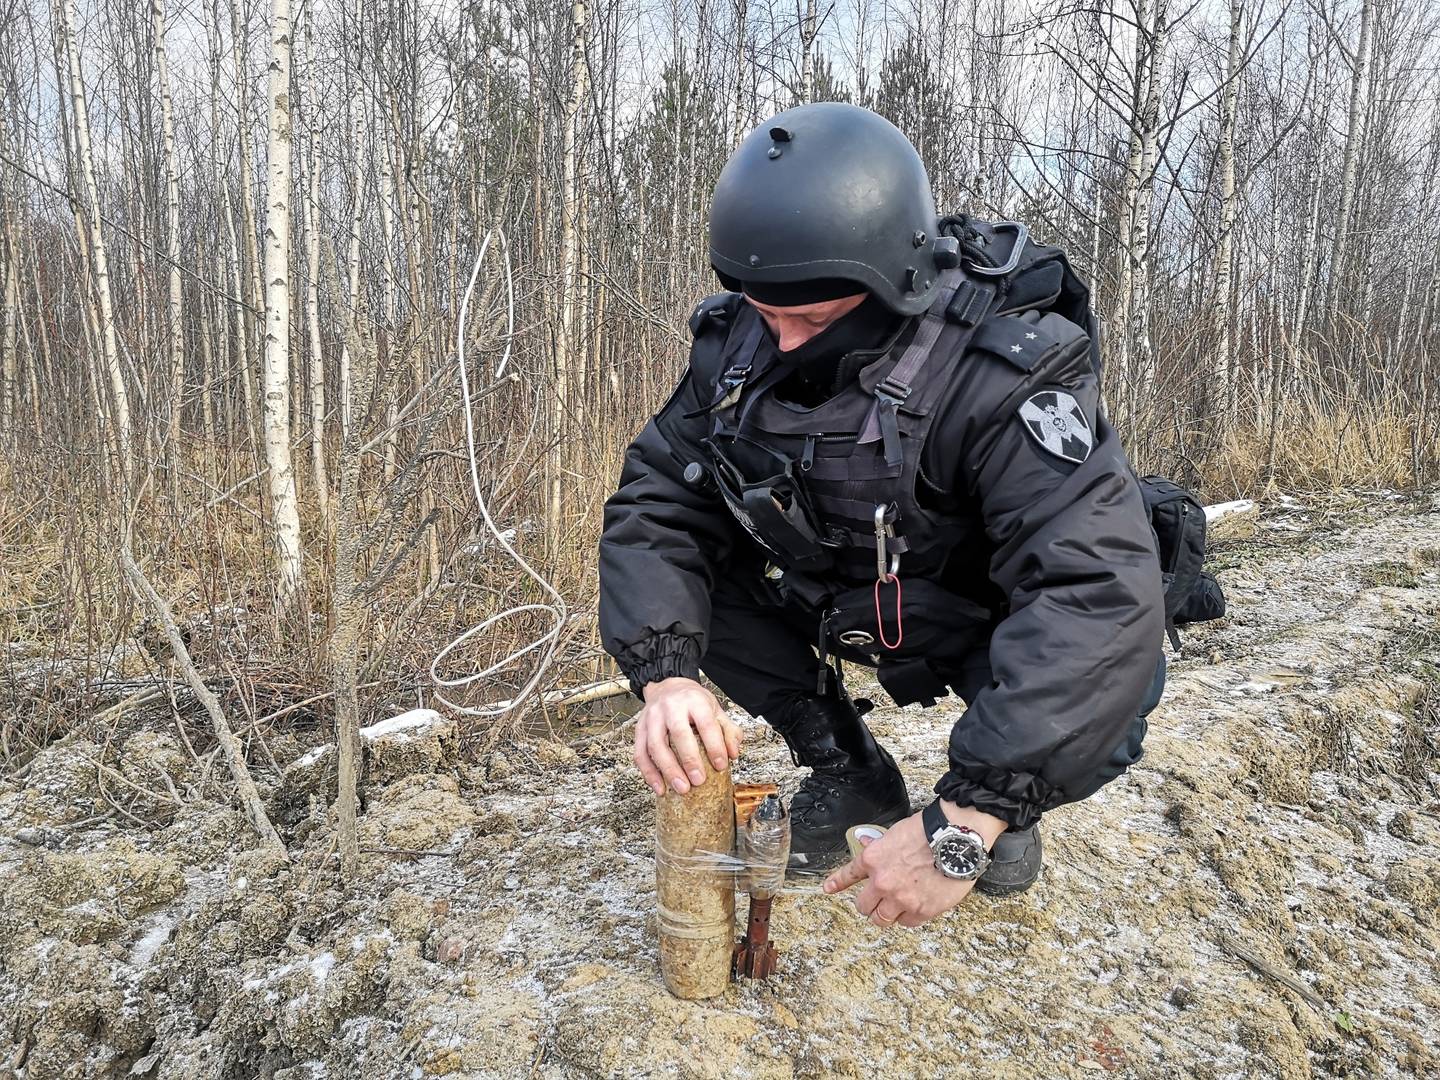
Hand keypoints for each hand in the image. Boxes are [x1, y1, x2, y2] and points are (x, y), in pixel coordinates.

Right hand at [632, 677, 740, 795]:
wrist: (666, 686)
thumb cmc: (692, 701)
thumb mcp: (715, 709)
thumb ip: (727, 730)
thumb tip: (733, 754)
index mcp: (694, 701)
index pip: (706, 723)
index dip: (714, 745)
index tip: (720, 765)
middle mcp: (670, 707)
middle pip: (678, 733)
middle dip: (689, 760)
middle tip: (698, 781)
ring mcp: (652, 718)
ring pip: (655, 745)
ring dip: (668, 770)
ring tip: (681, 788)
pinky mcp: (640, 729)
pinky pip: (640, 753)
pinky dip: (649, 773)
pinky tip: (660, 787)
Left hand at [822, 801, 1006, 927]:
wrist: (955, 840)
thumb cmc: (928, 832)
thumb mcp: (895, 833)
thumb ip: (879, 846)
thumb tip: (867, 843)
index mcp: (873, 860)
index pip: (848, 874)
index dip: (837, 883)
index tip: (828, 889)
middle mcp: (882, 882)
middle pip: (863, 906)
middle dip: (868, 904)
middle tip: (877, 902)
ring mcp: (900, 899)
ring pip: (882, 920)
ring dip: (886, 915)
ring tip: (894, 909)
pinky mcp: (921, 911)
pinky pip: (907, 923)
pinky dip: (909, 917)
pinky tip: (916, 907)